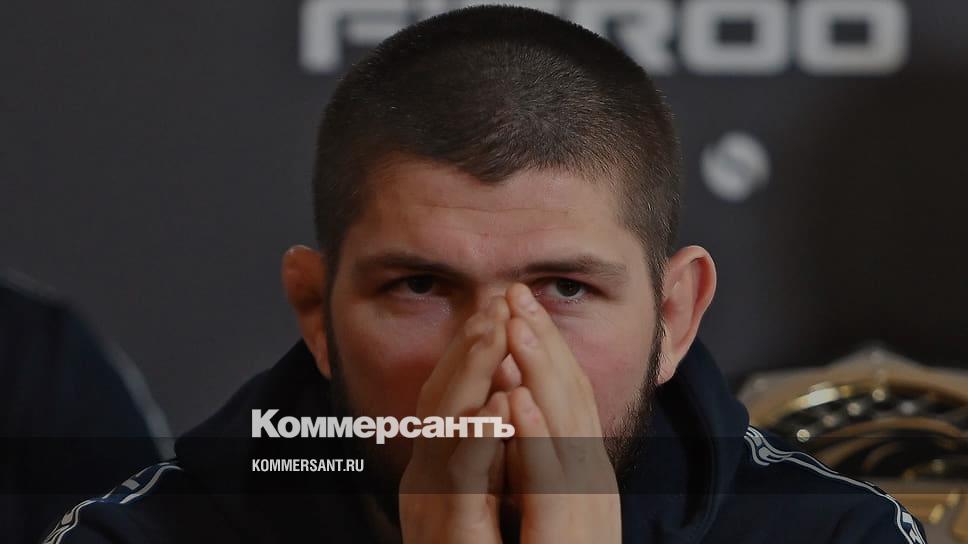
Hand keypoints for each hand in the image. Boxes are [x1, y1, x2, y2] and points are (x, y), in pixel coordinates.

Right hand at [398, 297, 511, 542]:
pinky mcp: (449, 534)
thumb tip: (507, 390)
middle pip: (441, 403)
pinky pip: (462, 485)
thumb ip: (490, 446)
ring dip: (469, 380)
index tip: (497, 306)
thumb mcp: (485, 489)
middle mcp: (426, 481)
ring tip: (495, 334)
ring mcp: (431, 509)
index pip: (450, 396)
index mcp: (439, 466)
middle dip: (470, 350)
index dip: (471, 349)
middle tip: (496, 304)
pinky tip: (496, 412)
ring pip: (445, 433)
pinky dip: (477, 445)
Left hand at [503, 283, 620, 543]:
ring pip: (565, 428)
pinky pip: (548, 478)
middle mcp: (590, 482)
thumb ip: (532, 457)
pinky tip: (513, 399)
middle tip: (517, 293)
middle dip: (544, 344)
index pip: (569, 396)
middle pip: (572, 399)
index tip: (523, 304)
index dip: (548, 347)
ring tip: (518, 325)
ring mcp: (584, 505)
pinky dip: (533, 434)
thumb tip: (508, 402)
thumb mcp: (537, 498)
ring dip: (541, 373)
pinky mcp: (565, 532)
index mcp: (582, 469)